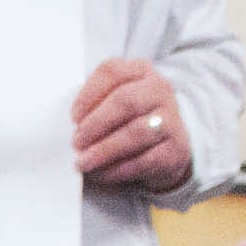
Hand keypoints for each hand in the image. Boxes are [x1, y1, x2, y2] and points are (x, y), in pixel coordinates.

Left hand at [72, 59, 191, 191]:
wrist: (168, 147)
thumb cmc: (131, 122)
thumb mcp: (115, 103)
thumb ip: (94, 106)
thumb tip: (71, 127)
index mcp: (140, 71)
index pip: (111, 71)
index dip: (88, 95)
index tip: (73, 117)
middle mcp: (158, 90)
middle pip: (125, 101)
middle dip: (95, 123)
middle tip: (77, 142)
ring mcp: (170, 118)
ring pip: (135, 133)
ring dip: (104, 150)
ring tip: (84, 161)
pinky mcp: (174, 148)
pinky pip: (143, 160)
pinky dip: (118, 169)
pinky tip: (102, 173)